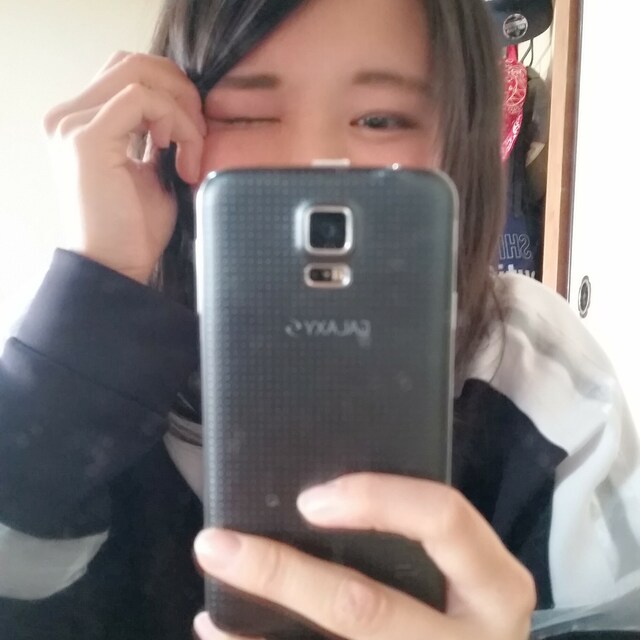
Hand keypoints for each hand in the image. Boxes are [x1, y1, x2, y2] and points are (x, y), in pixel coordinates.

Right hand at [43, 52, 206, 283]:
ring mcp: (73, 124)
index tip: (195, 134)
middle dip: (181, 92)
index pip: (129, 73)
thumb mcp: (151, 172)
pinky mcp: (86, 138)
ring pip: (140, 76)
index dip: (172, 92)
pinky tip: (178, 156)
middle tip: (200, 135)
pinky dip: (174, 122)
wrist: (116, 268)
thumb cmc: (135, 229)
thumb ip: (157, 136)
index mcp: (82, 122)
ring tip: (192, 152)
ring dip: (181, 109)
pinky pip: (142, 100)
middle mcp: (69, 116)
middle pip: (134, 63)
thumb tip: (184, 110)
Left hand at [192, 473, 535, 638]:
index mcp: (496, 585)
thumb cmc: (469, 603)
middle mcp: (474, 639)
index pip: (445, 519)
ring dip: (259, 627)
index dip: (378, 500)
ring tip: (209, 605)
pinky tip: (227, 636)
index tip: (308, 500)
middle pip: (366, 607)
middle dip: (281, 575)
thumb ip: (414, 536)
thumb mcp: (463, 569)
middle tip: (215, 543)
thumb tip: (310, 498)